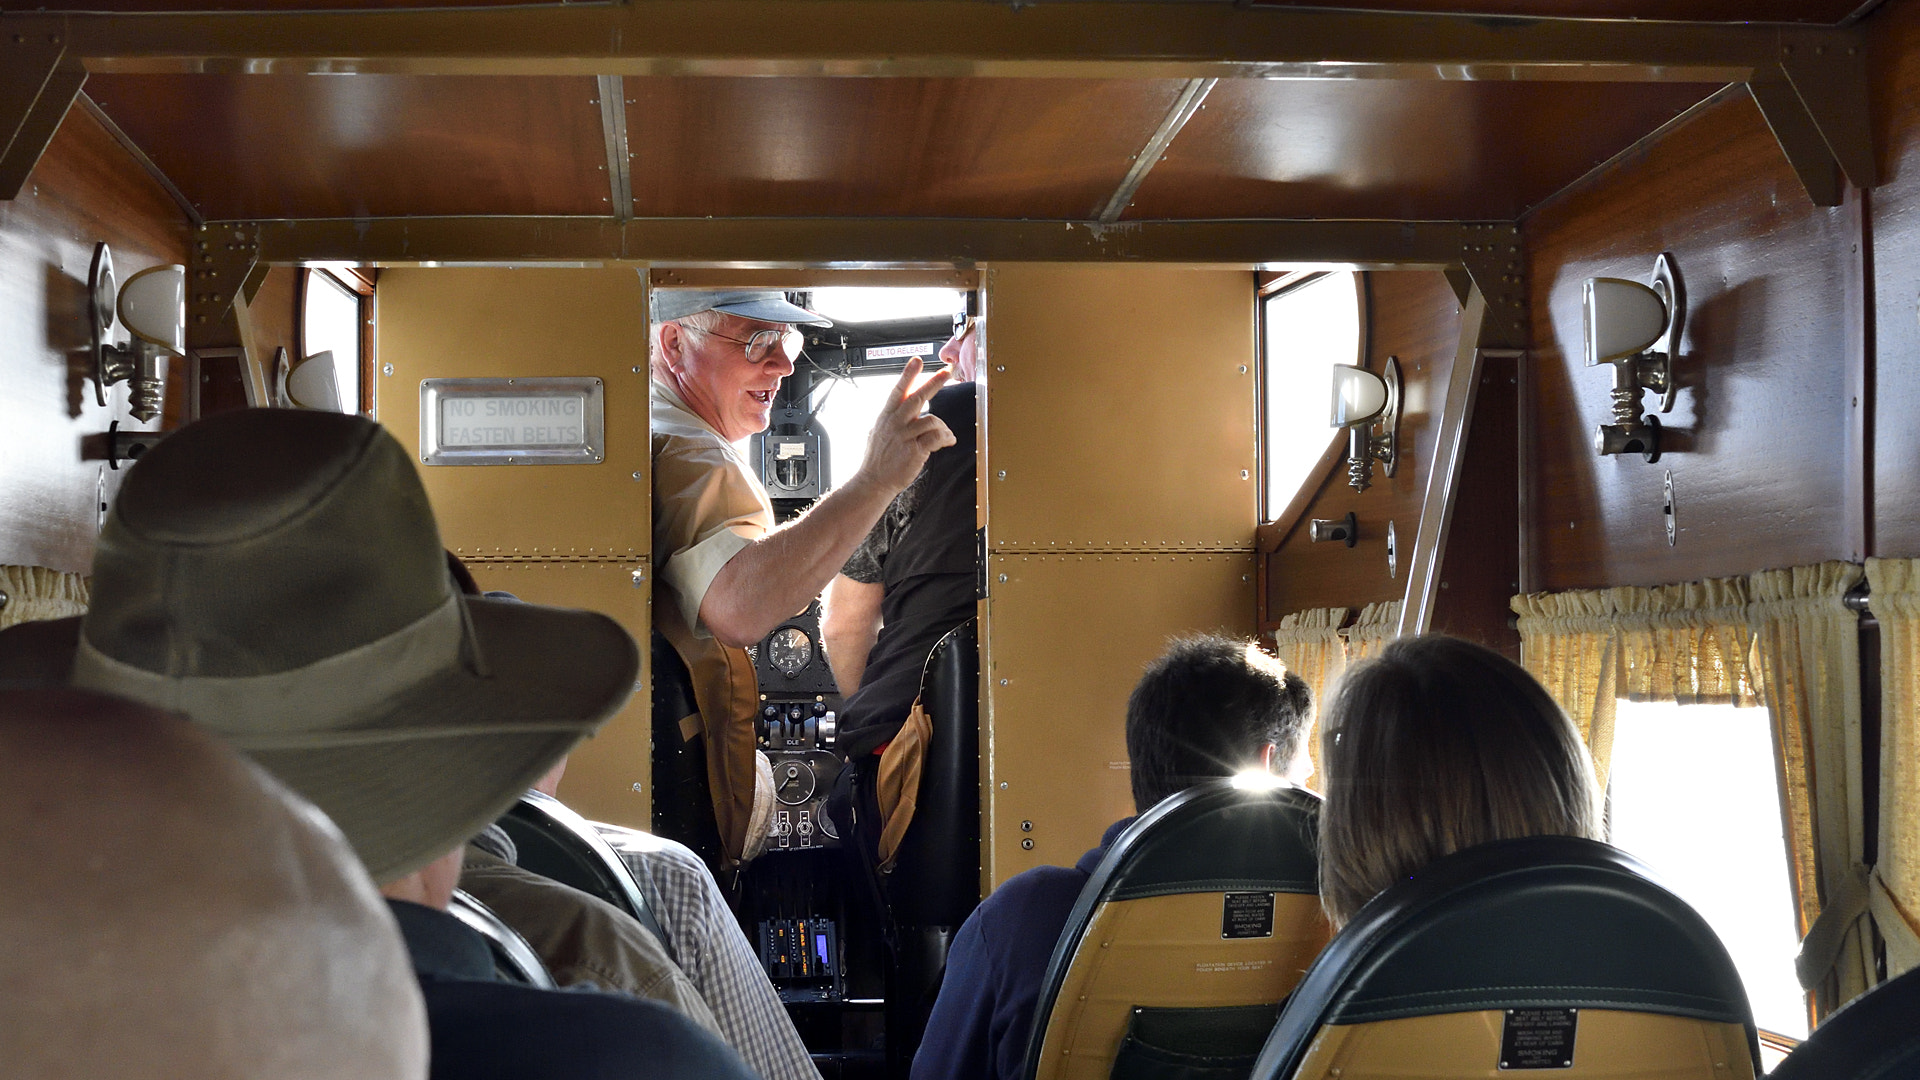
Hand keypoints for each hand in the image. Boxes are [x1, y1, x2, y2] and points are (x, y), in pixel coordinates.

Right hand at [855, 357, 955, 495]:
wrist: (873, 482)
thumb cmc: (877, 461)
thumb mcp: (877, 433)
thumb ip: (889, 420)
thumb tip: (896, 409)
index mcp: (886, 418)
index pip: (898, 391)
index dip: (908, 375)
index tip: (916, 360)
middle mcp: (895, 424)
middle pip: (916, 398)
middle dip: (933, 383)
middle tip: (946, 372)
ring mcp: (904, 437)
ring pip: (932, 420)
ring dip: (943, 427)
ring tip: (947, 436)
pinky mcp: (914, 451)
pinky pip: (937, 437)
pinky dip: (946, 438)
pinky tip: (948, 442)